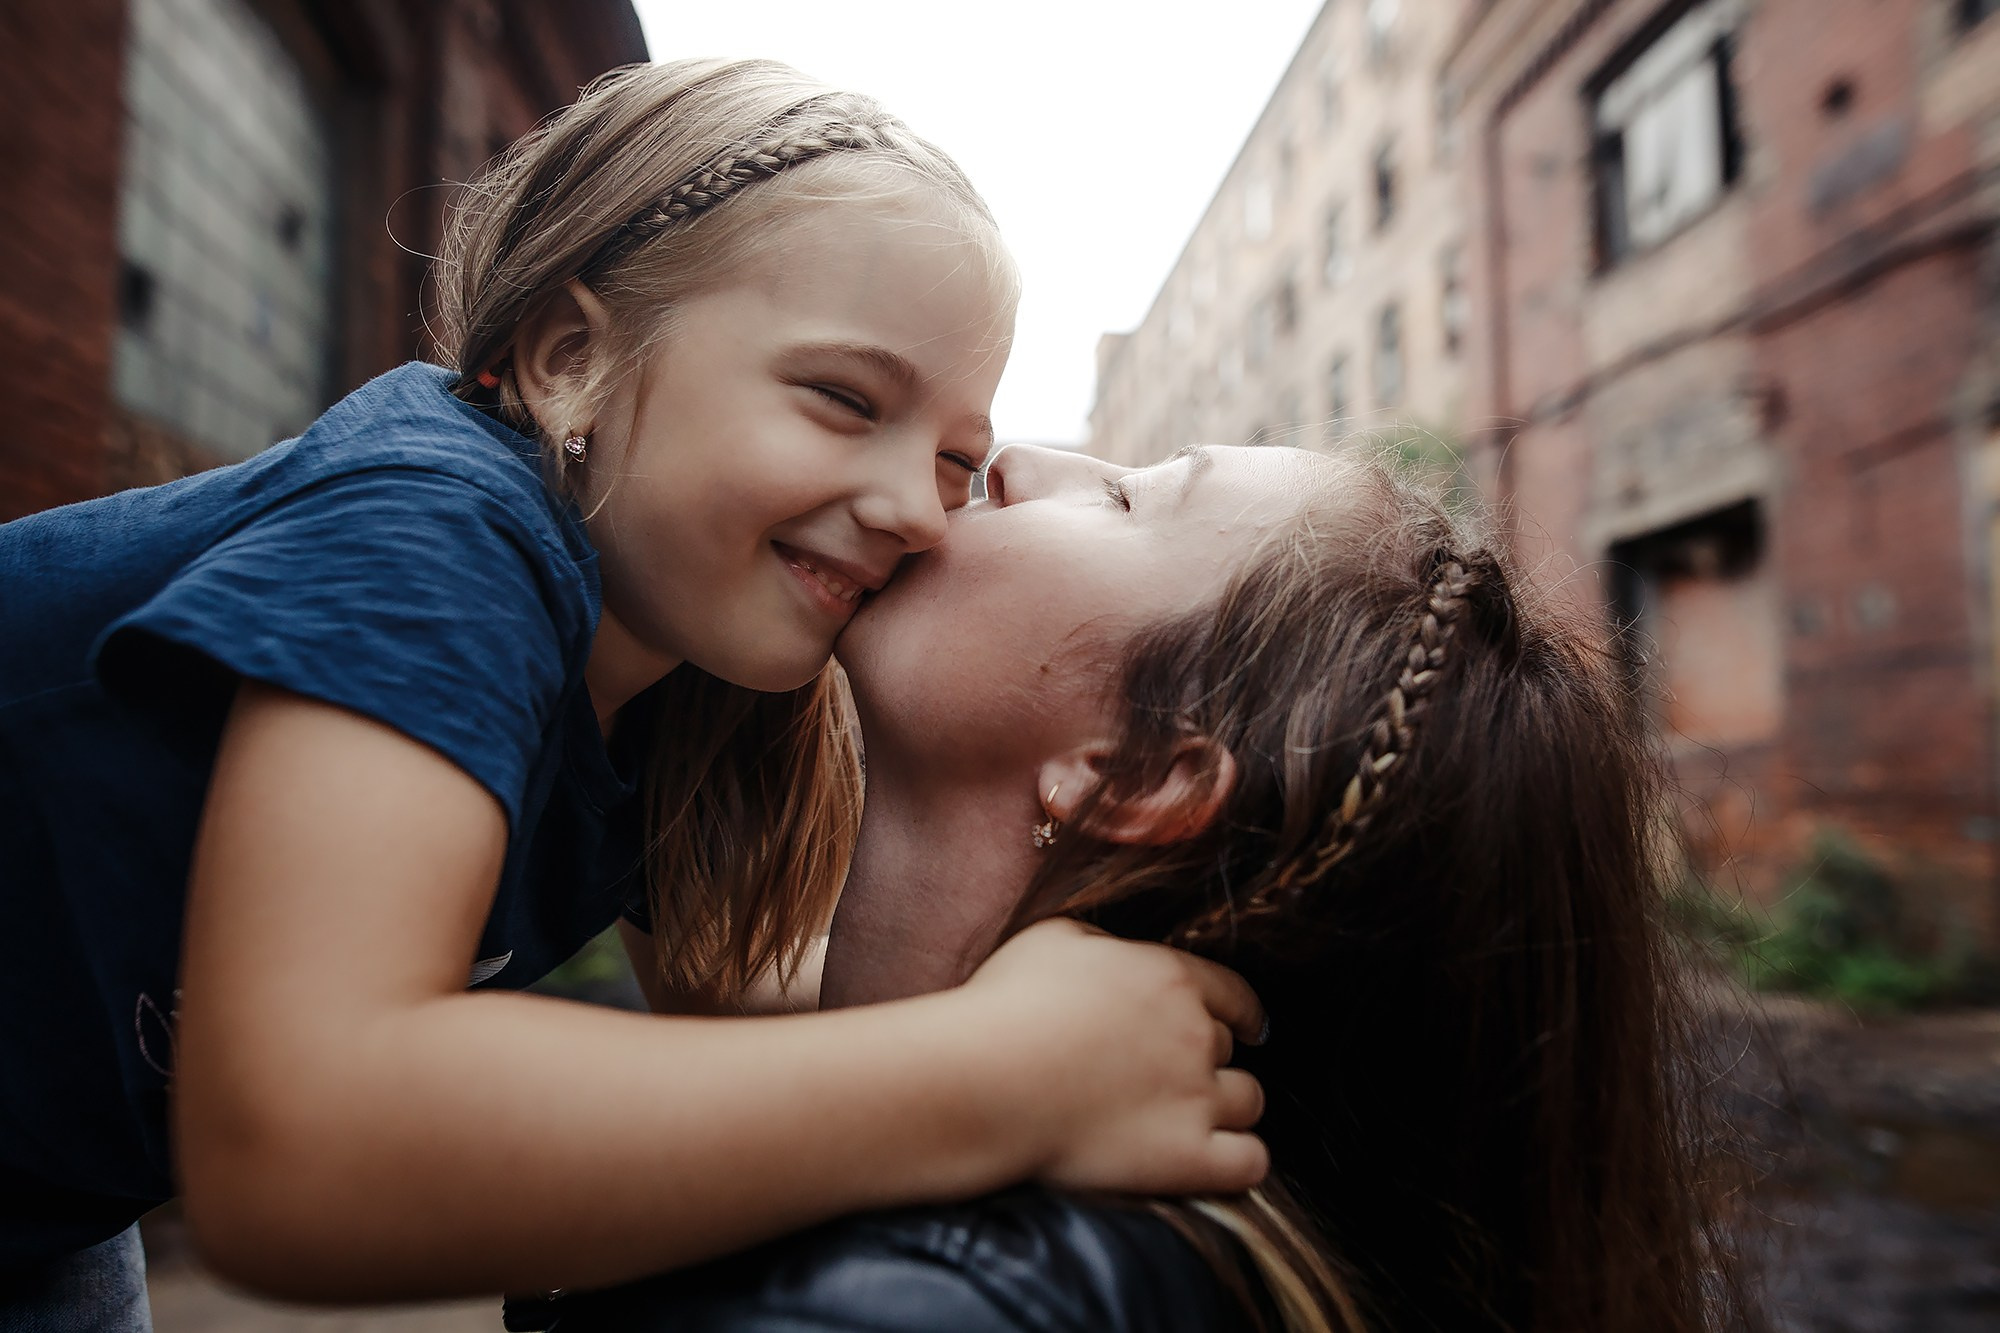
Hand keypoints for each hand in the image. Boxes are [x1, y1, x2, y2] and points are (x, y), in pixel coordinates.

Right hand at [956, 918, 1267, 1194]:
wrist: (985, 1079)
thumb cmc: (1007, 1005)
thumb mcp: (1054, 939)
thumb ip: (1104, 942)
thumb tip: (1118, 954)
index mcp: (1169, 978)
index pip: (1235, 995)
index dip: (1244, 1014)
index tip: (1249, 1028)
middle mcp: (1195, 1034)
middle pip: (1231, 1050)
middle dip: (1208, 1062)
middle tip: (1168, 1078)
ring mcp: (1196, 1098)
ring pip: (1249, 1103)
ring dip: (1227, 1110)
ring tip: (1189, 1120)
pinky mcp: (1188, 1157)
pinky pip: (1250, 1162)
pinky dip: (1239, 1162)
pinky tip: (1214, 1161)